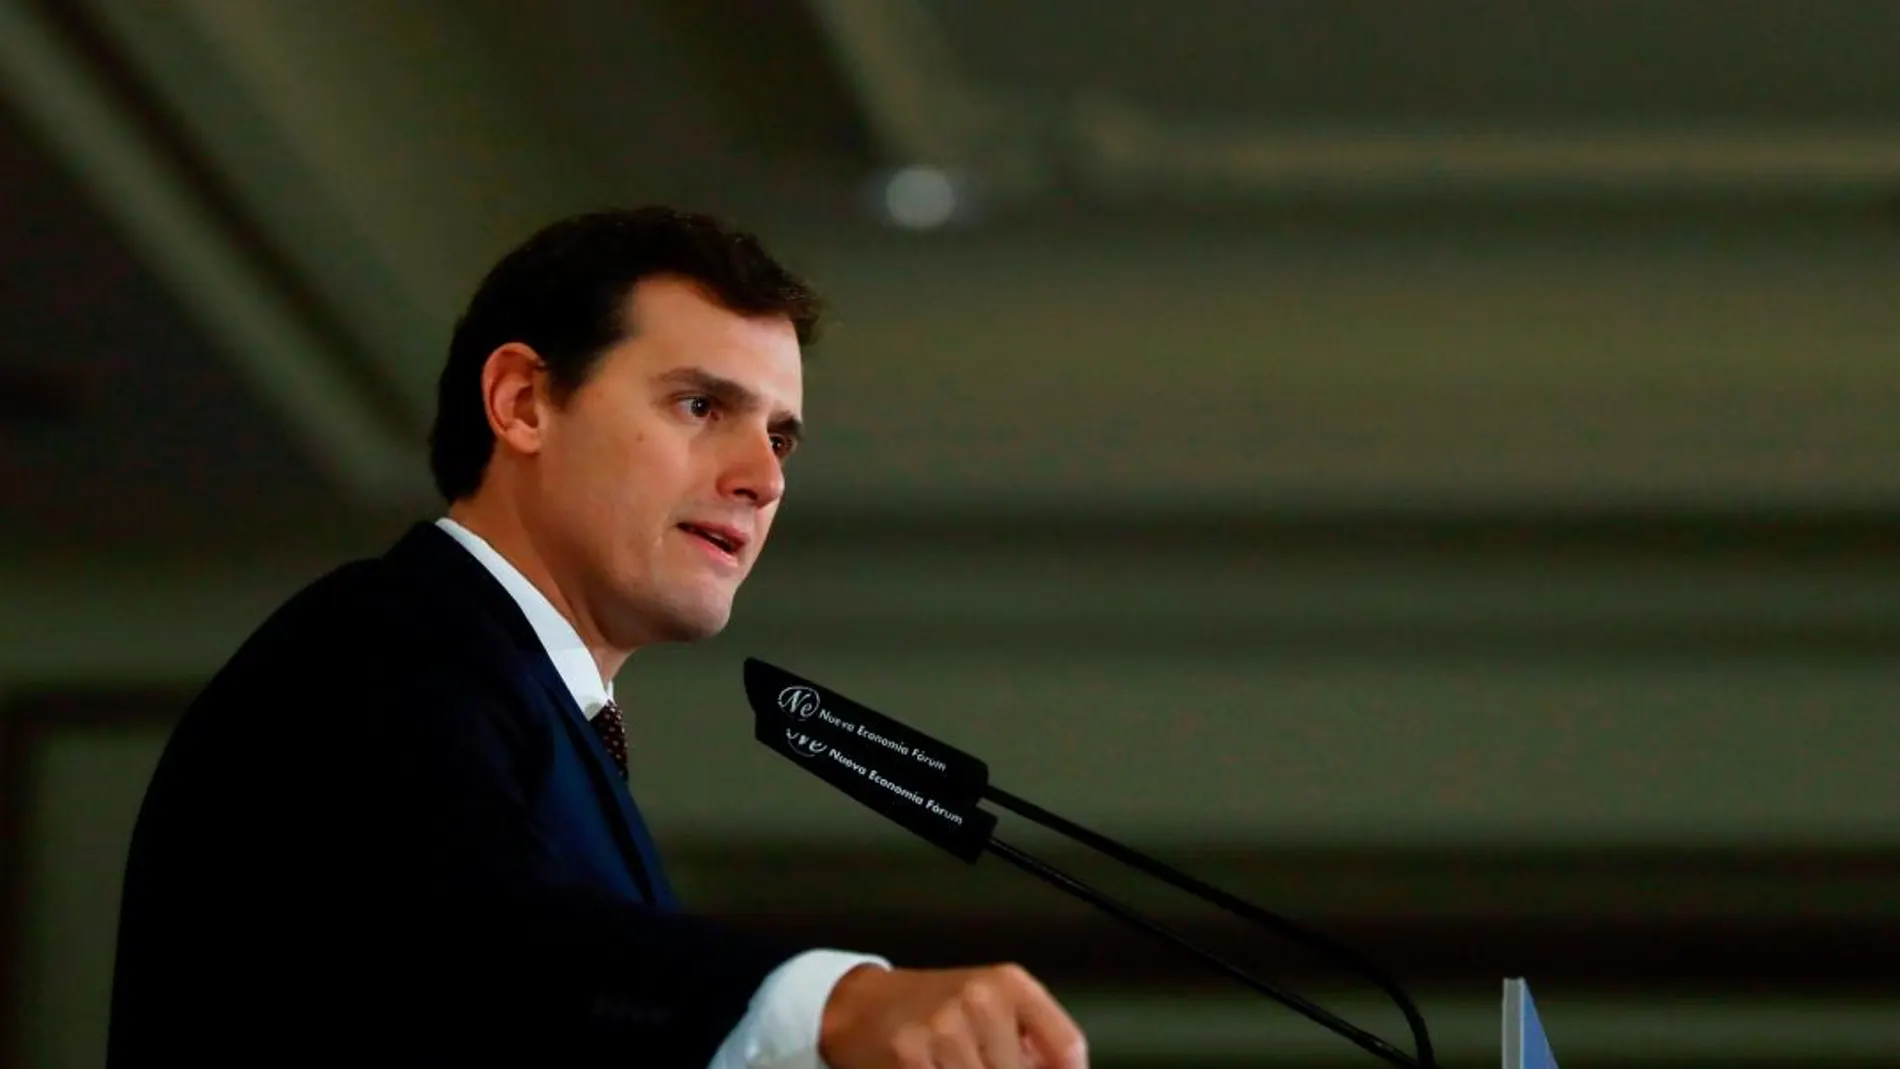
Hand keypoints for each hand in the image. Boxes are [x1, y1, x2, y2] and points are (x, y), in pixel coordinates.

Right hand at [818, 963, 1086, 1068]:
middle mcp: (980, 999)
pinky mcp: (912, 1056)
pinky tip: (936, 1067)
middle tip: (981, 1062)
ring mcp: (945, 1029)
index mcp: (1009, 984)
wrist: (863, 1006)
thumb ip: (1033, 1039)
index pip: (1067, 1047)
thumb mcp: (991, 1004)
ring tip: (954, 1064)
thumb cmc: (932, 1008)